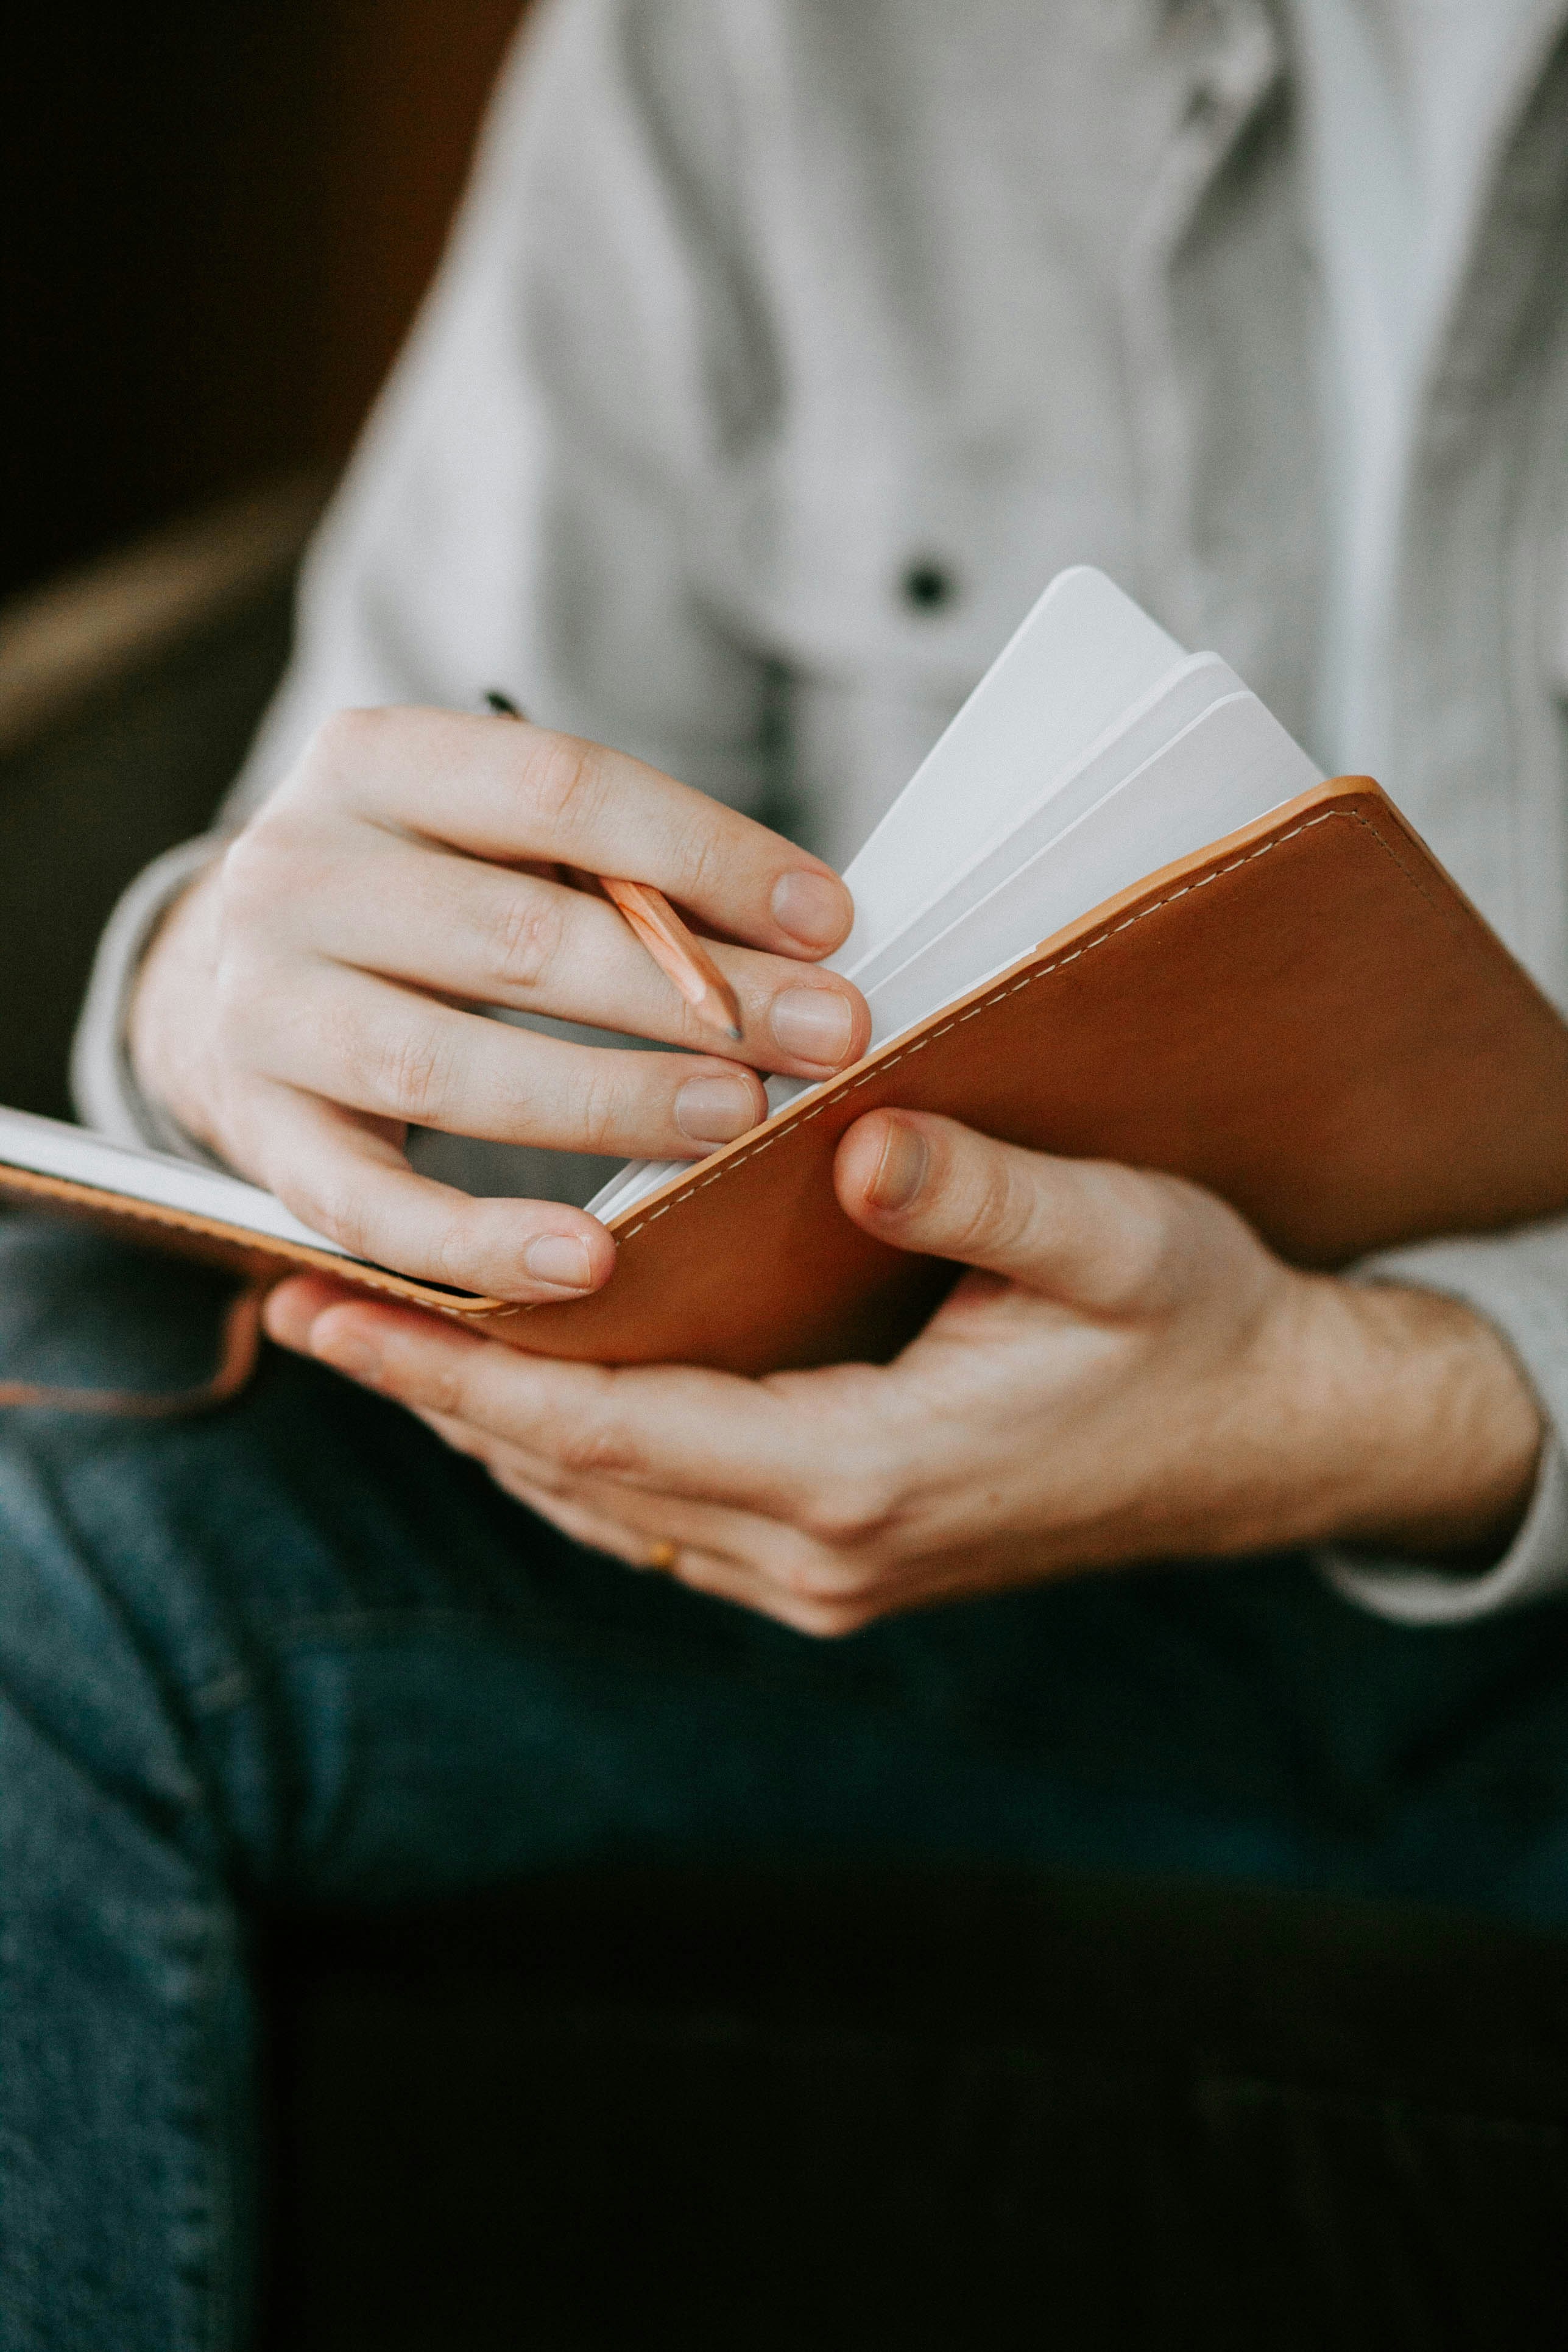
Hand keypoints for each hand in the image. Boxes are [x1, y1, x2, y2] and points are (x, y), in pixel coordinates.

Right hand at [130, 707, 868, 1300]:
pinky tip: (591, 1262)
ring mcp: (262, 1011)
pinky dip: (482, 1241)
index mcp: (372, 761)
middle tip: (827, 1034)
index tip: (828, 920)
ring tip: (738, 1117)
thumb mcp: (498, 839)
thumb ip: (621, 871)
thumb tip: (809, 937)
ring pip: (446, 1067)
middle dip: (690, 990)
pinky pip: (372, 1207)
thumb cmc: (429, 900)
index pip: (558, 788)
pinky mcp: (260, 1134)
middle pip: (514, 934)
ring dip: (609, 1099)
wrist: (231, 980)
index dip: (704, 854)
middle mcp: (293, 874)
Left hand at [262, 1111, 1545, 1634]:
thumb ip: (979, 1192)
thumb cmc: (1201, 1325)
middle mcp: (825, 1552)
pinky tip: (535, 1397)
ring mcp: (834, 1574)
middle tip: (309, 1307)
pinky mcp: (848, 1562)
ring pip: (611, 1508)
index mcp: (865, 1473)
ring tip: (390, 1343)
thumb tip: (851, 1136)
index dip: (455, 1370)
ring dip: (497, 1430)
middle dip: (438, 1397)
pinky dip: (580, 1455)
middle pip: (577, 1475)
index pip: (604, 1425)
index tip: (329, 1311)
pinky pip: (667, 1516)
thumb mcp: (1116, 1235)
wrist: (1281, 1440)